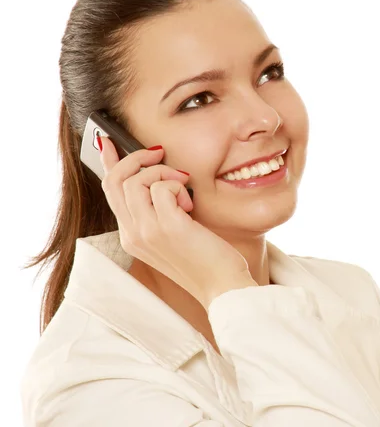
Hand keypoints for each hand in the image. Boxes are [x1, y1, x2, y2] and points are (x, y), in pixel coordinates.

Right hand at [97, 136, 257, 307]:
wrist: (223, 287)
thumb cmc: (205, 258)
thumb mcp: (173, 233)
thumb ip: (159, 210)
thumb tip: (158, 179)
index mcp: (131, 237)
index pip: (109, 192)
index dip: (108, 162)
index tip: (107, 141)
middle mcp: (132, 235)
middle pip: (115, 180)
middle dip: (137, 158)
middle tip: (160, 153)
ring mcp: (147, 232)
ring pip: (136, 180)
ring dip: (163, 172)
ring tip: (183, 186)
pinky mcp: (167, 227)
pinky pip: (161, 187)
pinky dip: (177, 185)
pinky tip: (190, 204)